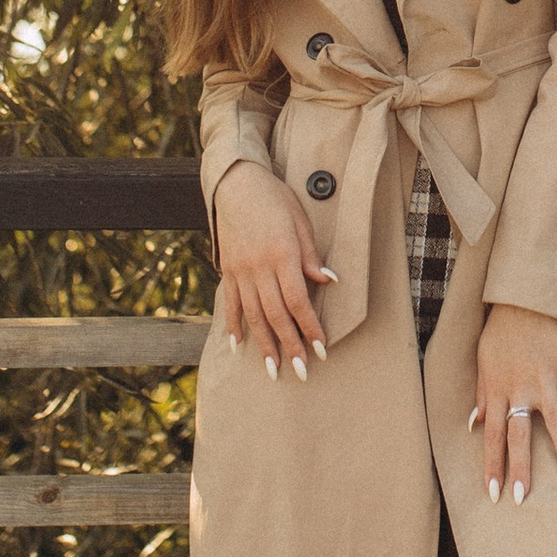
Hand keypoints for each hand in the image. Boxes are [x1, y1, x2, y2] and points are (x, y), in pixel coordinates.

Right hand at [212, 159, 336, 376]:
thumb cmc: (274, 199)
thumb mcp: (300, 220)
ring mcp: (240, 271)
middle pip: (276, 315)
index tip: (321, 349)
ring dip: (264, 345)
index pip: (298, 300)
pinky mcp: (228, 270)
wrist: (236, 184)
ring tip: (273, 371)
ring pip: (253, 315)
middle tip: (302, 372)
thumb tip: (328, 282)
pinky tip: (238, 346)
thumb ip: (311, 254)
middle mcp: (258, 267)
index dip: (310, 327)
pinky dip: (234, 326)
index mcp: (281, 254)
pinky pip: (231, 304)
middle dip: (290, 346)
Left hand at [472, 302, 556, 502]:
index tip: (493, 493)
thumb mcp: (483, 362)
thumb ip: (481, 395)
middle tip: (522, 498)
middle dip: (520, 469)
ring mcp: (543, 378)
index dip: (492, 465)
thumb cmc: (500, 332)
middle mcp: (519, 390)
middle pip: (518, 436)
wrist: (521, 298)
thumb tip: (473, 423)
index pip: (492, 437)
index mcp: (497, 392)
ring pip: (553, 420)